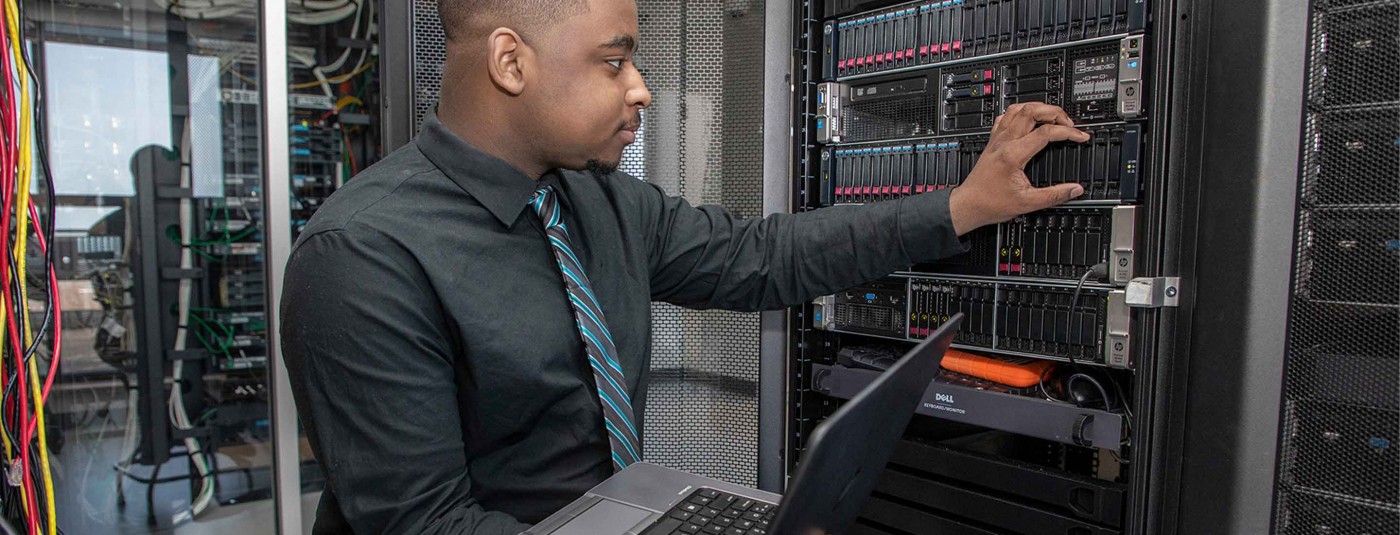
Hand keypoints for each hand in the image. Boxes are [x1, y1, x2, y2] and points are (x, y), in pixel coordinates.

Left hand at [948, 103, 1090, 235]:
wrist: (968, 205)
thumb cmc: (990, 204)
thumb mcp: (1028, 203)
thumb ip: (1055, 195)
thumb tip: (1075, 189)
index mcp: (1013, 154)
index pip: (1046, 132)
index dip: (1068, 132)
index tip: (1080, 137)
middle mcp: (1004, 142)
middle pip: (1031, 111)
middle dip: (1055, 112)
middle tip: (1069, 123)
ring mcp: (997, 139)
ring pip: (1017, 109)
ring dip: (1038, 107)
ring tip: (1053, 117)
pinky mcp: (993, 142)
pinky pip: (1005, 116)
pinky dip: (1020, 112)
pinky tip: (1029, 119)